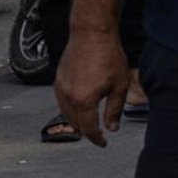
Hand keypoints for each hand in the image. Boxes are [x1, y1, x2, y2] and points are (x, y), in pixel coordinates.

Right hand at [54, 31, 130, 146]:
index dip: (96, 139)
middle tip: (98, 133)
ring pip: (65, 114)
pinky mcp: (58, 80)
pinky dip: (70, 108)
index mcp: (84, 100)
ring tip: (89, 121)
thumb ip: (114, 110)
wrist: (92, 33)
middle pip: (74, 124)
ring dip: (76, 120)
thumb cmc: (108, 55)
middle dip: (86, 131)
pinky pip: (61, 102)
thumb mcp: (119, 85)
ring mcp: (60, 88)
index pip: (88, 128)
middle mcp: (68, 96)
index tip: (103, 143)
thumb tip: (112, 128)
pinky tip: (80, 105)